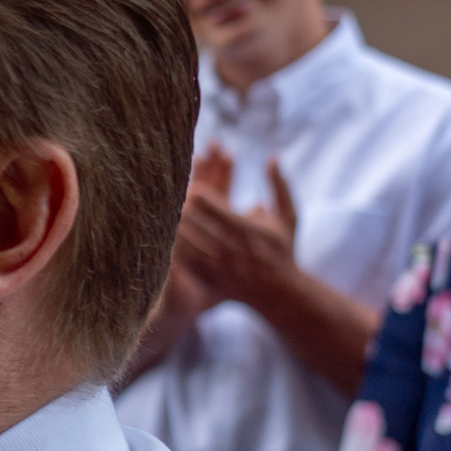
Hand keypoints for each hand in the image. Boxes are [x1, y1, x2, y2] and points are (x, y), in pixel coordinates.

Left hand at [174, 149, 301, 309]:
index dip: (206, 200)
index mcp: (251, 232)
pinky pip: (188, 264)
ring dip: (176, 229)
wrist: (280, 294)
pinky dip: (175, 251)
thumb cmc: (283, 249)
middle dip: (185, 211)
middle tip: (168, 196)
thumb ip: (279, 187)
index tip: (192, 187)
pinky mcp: (211, 279)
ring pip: (191, 245)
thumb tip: (271, 156)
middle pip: (203, 227)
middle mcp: (235, 250)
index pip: (223, 212)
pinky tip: (162, 239)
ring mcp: (221, 267)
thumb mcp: (289, 217)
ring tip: (161, 214)